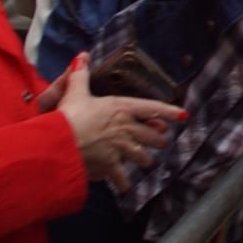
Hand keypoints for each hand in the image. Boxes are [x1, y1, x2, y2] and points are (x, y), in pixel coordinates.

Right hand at [53, 54, 184, 192]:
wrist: (58, 144)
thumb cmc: (68, 116)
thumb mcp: (75, 92)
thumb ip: (81, 75)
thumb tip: (81, 55)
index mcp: (122, 108)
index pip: (152, 108)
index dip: (169, 112)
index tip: (183, 116)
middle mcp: (126, 129)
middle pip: (153, 137)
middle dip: (158, 140)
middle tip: (161, 141)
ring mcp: (120, 149)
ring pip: (144, 157)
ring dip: (145, 160)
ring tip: (146, 161)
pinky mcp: (110, 166)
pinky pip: (123, 178)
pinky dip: (124, 182)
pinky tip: (125, 186)